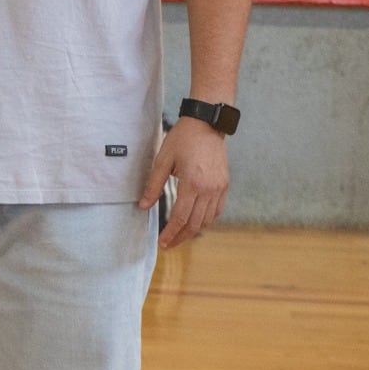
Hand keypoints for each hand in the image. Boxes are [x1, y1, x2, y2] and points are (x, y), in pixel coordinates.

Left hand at [140, 117, 230, 249]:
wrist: (206, 125)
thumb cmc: (182, 139)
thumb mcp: (162, 160)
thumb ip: (153, 185)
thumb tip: (143, 206)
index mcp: (192, 184)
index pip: (180, 217)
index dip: (170, 233)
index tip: (162, 242)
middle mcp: (209, 190)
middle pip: (195, 223)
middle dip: (181, 237)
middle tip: (168, 244)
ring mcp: (219, 188)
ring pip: (207, 219)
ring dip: (193, 231)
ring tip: (180, 236)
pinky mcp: (224, 185)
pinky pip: (217, 210)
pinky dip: (206, 220)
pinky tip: (196, 223)